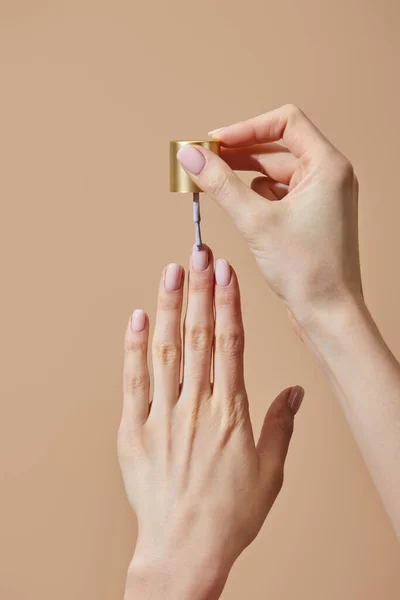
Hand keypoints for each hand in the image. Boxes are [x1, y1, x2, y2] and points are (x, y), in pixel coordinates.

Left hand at [118, 246, 303, 599]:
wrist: (184, 549)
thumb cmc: (229, 514)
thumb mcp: (270, 472)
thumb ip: (281, 426)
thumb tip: (295, 392)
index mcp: (231, 413)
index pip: (230, 344)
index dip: (227, 303)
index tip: (225, 272)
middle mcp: (197, 407)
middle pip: (199, 337)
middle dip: (200, 291)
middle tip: (199, 253)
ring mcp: (163, 416)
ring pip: (166, 350)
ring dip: (170, 308)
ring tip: (171, 272)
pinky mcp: (134, 431)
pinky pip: (133, 381)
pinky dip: (134, 348)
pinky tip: (138, 318)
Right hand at [176, 104, 362, 325]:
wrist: (329, 314)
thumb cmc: (307, 270)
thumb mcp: (255, 221)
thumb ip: (220, 184)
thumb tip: (190, 156)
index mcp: (328, 166)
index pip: (286, 122)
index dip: (247, 128)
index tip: (215, 143)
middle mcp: (329, 176)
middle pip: (277, 148)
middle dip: (239, 155)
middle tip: (204, 163)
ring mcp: (321, 198)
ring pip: (275, 173)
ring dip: (244, 178)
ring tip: (214, 186)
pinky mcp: (311, 217)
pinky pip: (278, 195)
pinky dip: (256, 198)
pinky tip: (240, 210)